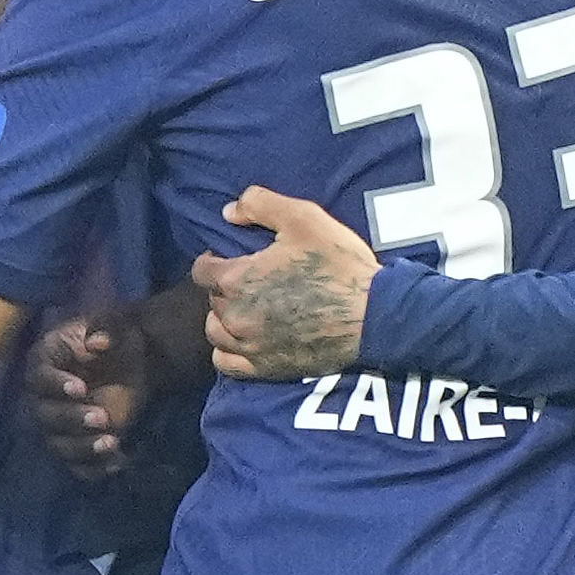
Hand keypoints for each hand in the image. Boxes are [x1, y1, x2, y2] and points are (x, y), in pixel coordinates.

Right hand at [25, 312, 149, 478]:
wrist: (134, 359)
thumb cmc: (115, 336)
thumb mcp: (113, 322)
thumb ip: (104, 327)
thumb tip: (97, 342)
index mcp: (45, 362)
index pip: (39, 379)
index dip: (56, 386)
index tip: (81, 388)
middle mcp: (44, 398)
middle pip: (45, 417)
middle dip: (71, 419)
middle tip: (102, 416)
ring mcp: (60, 424)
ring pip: (59, 445)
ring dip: (83, 447)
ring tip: (112, 441)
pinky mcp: (78, 443)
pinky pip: (79, 465)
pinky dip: (96, 469)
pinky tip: (118, 461)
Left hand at [193, 186, 376, 379]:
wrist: (373, 314)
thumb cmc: (339, 264)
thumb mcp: (303, 218)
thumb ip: (259, 205)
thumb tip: (228, 212)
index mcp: (238, 279)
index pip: (201, 271)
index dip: (213, 261)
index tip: (229, 258)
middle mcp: (235, 316)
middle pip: (211, 301)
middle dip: (225, 289)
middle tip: (250, 282)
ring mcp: (249, 346)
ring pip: (216, 333)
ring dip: (225, 319)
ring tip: (246, 310)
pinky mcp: (266, 368)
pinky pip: (227, 363)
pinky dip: (230, 351)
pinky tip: (246, 340)